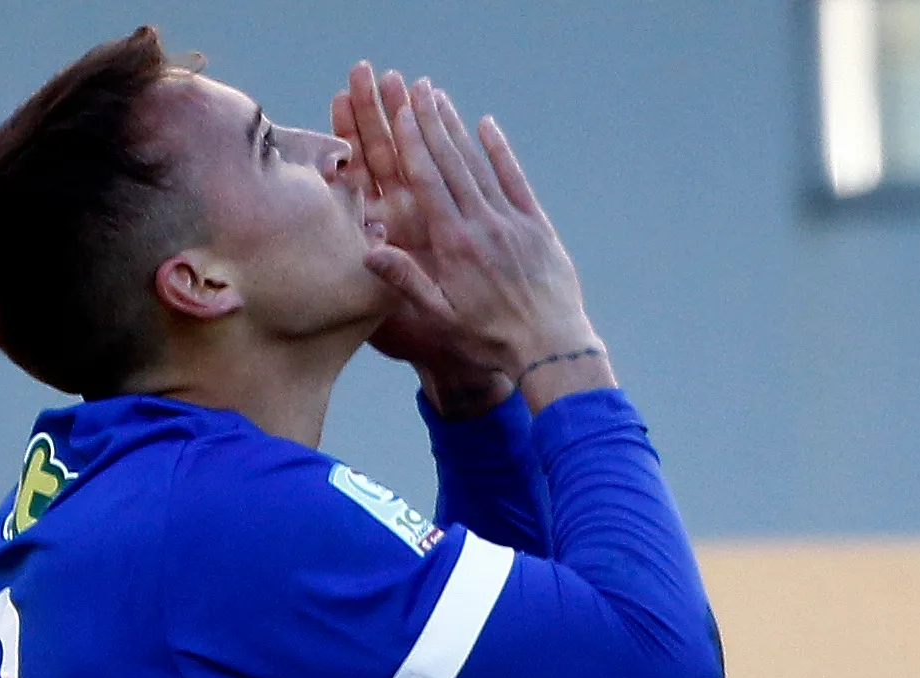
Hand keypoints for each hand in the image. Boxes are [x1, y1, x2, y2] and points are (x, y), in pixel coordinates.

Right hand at [334, 62, 505, 408]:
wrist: (551, 347)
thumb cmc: (489, 339)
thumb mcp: (441, 319)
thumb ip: (406, 282)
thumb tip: (368, 250)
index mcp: (455, 245)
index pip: (429, 183)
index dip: (413, 144)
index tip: (400, 112)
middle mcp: (483, 225)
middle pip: (452, 163)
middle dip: (430, 124)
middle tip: (415, 89)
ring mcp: (512, 221)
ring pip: (480, 165)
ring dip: (458, 129)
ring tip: (440, 99)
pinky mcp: (537, 226)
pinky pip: (515, 179)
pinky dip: (500, 151)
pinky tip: (488, 126)